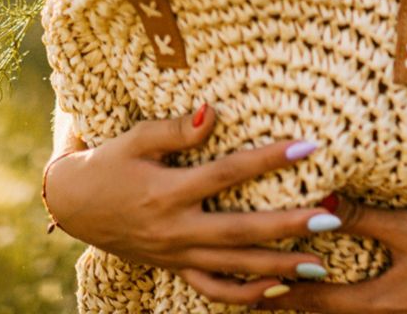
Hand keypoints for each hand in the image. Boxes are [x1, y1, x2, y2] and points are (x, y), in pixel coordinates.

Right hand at [42, 101, 338, 293]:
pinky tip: (281, 288)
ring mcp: (177, 255)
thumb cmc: (110, 163)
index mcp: (167, 191)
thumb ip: (176, 131)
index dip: (268, 159)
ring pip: (234, 267)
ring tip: (319, 261)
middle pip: (240, 230)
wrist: (76, 205)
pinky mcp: (177, 269)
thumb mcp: (136, 139)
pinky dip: (247, 294)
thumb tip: (213, 112)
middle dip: (288, 226)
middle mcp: (175, 229)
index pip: (227, 174)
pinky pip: (214, 290)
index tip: (307, 146)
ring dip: (279, 266)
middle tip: (330, 217)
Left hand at [185, 197, 406, 313]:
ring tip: (295, 302)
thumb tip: (319, 197)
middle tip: (258, 299)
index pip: (316, 304)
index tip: (247, 292)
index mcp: (380, 302)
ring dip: (328, 309)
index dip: (279, 298)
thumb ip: (364, 216)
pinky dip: (360, 308)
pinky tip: (357, 298)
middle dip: (296, 309)